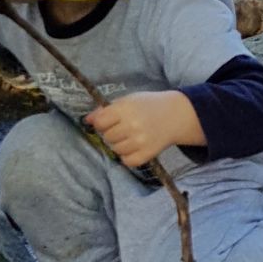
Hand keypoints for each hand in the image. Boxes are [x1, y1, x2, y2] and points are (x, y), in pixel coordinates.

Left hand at [86, 89, 202, 167]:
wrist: (175, 115)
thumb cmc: (148, 105)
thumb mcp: (128, 100)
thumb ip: (106, 110)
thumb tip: (87, 120)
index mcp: (126, 109)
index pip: (100, 122)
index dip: (101, 123)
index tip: (108, 121)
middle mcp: (132, 125)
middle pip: (107, 137)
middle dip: (111, 133)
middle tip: (123, 128)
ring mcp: (140, 141)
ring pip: (116, 149)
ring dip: (119, 145)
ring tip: (130, 137)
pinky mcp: (147, 154)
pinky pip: (127, 161)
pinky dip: (127, 156)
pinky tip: (134, 147)